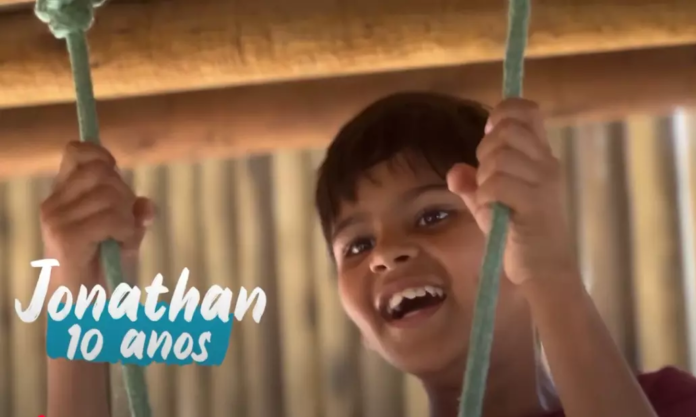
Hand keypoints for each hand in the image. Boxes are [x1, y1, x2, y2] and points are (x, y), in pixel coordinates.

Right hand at [40, 142, 154, 287]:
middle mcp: (54, 205)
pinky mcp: (66, 237)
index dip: (102, 155)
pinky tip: (119, 244)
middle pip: (103, 172)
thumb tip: (146, 206)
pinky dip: (125, 230)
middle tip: (124, 221)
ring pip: (111, 194)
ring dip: (127, 216)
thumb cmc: (104, 269)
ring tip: (121, 237)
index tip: (117, 171)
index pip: (77, 152)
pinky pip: (111, 217)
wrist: (85, 308)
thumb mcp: (125, 234)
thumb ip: (135, 213)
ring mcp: (57, 220)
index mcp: (61, 197)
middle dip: (124, 193)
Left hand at [446, 98, 575, 285]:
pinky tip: (492, 211)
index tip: (489, 135)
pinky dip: (485, 197)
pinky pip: (497, 183)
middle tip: (487, 179)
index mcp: (539, 156)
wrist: (544, 271)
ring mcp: (544, 182)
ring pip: (500, 158)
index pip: (526, 111)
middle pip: (507, 129)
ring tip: (491, 200)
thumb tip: (454, 171)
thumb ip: (472, 185)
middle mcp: (546, 163)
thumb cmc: (518, 236)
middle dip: (486, 152)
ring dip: (485, 179)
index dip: (502, 114)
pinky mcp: (536, 203)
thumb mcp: (490, 205)